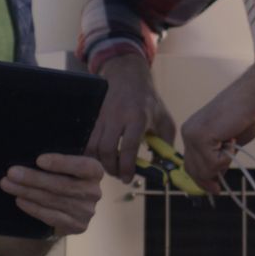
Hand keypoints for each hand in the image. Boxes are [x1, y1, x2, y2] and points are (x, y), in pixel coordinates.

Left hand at [0, 153, 105, 235]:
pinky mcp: (77, 226)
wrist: (67, 209)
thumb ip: (55, 160)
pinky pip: (51, 216)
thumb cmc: (62, 178)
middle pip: (62, 185)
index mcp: (95, 171)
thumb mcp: (65, 166)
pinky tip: (19, 200)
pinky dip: (33, 208)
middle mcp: (94, 192)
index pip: (82, 166)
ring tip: (8, 184)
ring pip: (53, 200)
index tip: (39, 160)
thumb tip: (28, 152)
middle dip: (33, 178)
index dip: (61, 163)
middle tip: (11, 173)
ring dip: (27, 192)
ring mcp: (86, 211)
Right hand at [86, 55, 175, 182]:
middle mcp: (118, 116)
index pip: (128, 147)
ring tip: (111, 167)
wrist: (128, 77)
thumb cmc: (149, 102)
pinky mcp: (94, 118)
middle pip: (107, 149)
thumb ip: (165, 145)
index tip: (128, 178)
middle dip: (111, 168)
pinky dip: (93, 154)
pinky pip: (88, 141)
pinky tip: (103, 158)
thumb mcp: (164, 120)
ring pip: (93, 146)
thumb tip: (161, 169)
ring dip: (100, 162)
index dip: (127, 167)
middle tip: (119, 175)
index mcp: (138, 117)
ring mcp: (103, 116)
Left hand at [179, 54, 254, 192]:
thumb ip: (219, 156)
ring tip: (232, 144)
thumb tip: (216, 177)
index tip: (213, 189)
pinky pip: (213, 163)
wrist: (252, 95)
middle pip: (192, 169)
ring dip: (222, 165)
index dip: (201, 179)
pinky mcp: (201, 137)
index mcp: (191, 131)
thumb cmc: (245, 114)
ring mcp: (192, 135)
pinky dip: (226, 158)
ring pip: (204, 169)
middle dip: (207, 180)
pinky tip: (232, 139)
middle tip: (218, 189)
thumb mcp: (229, 142)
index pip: (190, 163)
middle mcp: (187, 132)